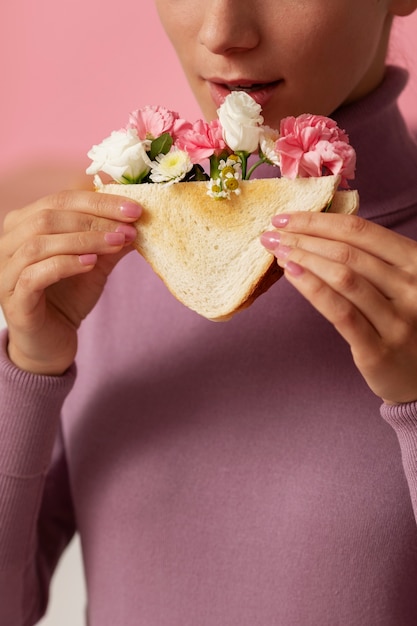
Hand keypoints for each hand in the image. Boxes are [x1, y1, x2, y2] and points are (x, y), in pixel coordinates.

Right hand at [0, 190, 141, 374]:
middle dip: (94, 218)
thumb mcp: (96, 262)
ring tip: (116, 243)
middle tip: (128, 227)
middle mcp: (8, 242)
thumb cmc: (68, 296)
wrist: (52, 341)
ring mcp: (7, 271)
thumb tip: (139, 218)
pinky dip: (64, 264)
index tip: (134, 209)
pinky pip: (34, 275)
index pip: (61, 199)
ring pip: (39, 243)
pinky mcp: (14, 300)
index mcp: (25, 224)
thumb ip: (112, 240)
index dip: (99, 201)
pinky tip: (91, 263)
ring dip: (83, 240)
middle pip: (48, 216)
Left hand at [261, 212, 416, 404]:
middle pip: (347, 252)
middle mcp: (412, 288)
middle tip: (271, 234)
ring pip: (343, 278)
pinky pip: (341, 313)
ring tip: (277, 252)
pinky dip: (312, 289)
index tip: (284, 217)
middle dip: (302, 238)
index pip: (360, 230)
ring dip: (303, 259)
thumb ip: (372, 260)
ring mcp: (398, 321)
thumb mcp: (401, 284)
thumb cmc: (405, 323)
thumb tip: (315, 232)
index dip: (318, 221)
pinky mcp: (379, 350)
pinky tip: (291, 275)